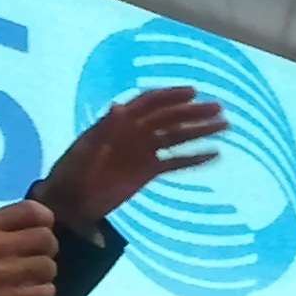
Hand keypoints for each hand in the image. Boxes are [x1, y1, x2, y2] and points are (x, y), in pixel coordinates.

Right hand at [0, 200, 58, 295]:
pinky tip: (32, 294)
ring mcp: (3, 273)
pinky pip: (43, 293)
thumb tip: (25, 224)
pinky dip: (42, 293)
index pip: (32, 210)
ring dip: (44, 274)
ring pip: (47, 267)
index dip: (45, 219)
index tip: (41, 229)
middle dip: (47, 249)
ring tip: (34, 277)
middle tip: (37, 256)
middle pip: (46, 239)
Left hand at [33, 86, 227, 234]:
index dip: (170, 95)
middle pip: (169, 117)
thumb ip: (104, 129)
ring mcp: (143, 151)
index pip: (149, 102)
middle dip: (193, 111)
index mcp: (120, 122)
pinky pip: (175, 162)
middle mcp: (135, 132)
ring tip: (224, 125)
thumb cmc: (72, 173)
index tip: (193, 92)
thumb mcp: (85, 150)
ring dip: (199, 130)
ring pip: (177, 136)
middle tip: (219, 109)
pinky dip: (194, 158)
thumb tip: (119, 106)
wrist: (70, 203)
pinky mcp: (148, 171)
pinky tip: (214, 154)